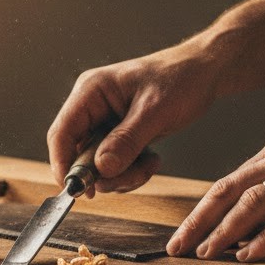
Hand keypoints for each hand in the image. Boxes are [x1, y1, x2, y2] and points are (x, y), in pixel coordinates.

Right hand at [47, 40, 224, 193]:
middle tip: (131, 176)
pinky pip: (114, 165)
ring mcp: (105, 123)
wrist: (203, 73)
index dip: (63, 165)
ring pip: (97, 166)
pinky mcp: (119, 135)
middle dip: (105, 174)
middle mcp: (92, 107)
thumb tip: (101, 169)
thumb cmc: (180, 79)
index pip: (61, 133)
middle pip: (79, 154)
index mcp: (91, 91)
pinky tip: (152, 159)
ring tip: (150, 163)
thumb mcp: (155, 111)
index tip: (77, 191)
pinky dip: (132, 171)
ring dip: (123, 175)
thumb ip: (126, 140)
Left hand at [166, 115, 264, 260]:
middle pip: (230, 191)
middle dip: (199, 221)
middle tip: (176, 247)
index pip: (229, 182)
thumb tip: (260, 212)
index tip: (182, 232)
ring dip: (225, 232)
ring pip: (254, 204)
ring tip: (205, 254)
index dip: (202, 210)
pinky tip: (249, 254)